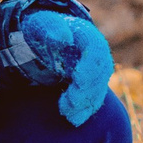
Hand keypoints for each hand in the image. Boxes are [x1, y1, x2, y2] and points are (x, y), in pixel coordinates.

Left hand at [3, 0, 113, 125]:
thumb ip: (52, 28)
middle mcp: (96, 52)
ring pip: (99, 88)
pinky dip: (86, 109)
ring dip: (86, 104)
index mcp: (86, 34)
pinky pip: (94, 97)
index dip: (90, 65)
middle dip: (86, 91)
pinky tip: (74, 118)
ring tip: (68, 116)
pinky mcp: (91, 82)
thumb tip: (63, 37)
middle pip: (100, 73)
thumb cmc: (42, 29)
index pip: (96, 49)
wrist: (44, 37)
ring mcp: (96, 68)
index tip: (77, 78)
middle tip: (66, 106)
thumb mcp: (42, 24)